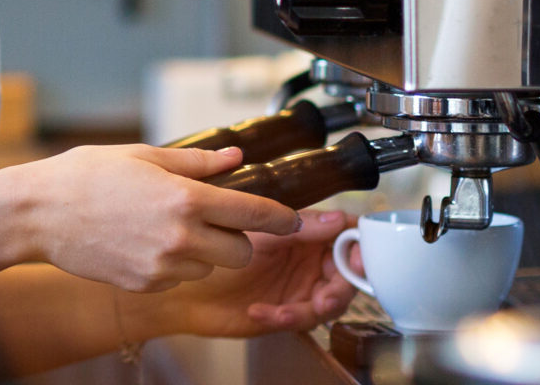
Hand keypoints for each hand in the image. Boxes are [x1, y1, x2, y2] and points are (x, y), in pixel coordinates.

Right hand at [9, 145, 301, 293]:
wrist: (39, 213)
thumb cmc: (85, 176)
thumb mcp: (143, 156)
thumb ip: (196, 162)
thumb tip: (235, 159)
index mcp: (184, 198)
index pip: (254, 214)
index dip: (282, 219)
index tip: (294, 220)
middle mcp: (179, 236)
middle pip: (241, 253)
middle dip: (239, 240)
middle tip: (218, 223)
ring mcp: (162, 265)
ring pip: (210, 268)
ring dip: (204, 253)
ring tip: (169, 229)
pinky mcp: (145, 284)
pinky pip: (179, 278)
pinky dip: (175, 265)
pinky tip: (146, 244)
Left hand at [138, 210, 356, 337]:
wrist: (180, 279)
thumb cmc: (208, 242)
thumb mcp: (253, 228)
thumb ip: (297, 224)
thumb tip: (339, 220)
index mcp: (304, 231)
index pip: (347, 235)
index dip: (360, 247)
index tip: (358, 259)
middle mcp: (306, 259)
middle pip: (346, 273)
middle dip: (340, 287)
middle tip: (326, 296)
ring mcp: (297, 286)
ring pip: (328, 301)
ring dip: (314, 307)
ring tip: (289, 310)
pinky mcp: (284, 311)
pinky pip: (300, 319)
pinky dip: (285, 317)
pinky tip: (259, 311)